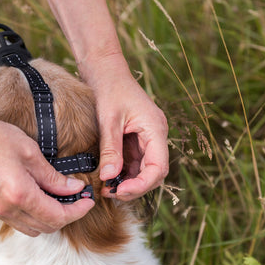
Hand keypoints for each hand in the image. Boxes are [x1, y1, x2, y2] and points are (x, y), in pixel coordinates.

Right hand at [0, 109, 94, 235]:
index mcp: (20, 195)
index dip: (78, 211)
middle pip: (47, 227)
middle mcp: (8, 209)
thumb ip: (53, 176)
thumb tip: (74, 189)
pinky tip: (41, 198)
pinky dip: (35, 216)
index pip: (58, 216)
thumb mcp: (30, 152)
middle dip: (67, 215)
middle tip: (79, 199)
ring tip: (62, 199)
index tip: (88, 200)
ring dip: (51, 218)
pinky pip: (19, 222)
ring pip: (33, 229)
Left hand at [93, 71, 168, 200]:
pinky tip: (108, 178)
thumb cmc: (109, 89)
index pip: (158, 167)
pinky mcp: (137, 140)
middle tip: (110, 193)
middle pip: (154, 173)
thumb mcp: (108, 120)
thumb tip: (109, 177)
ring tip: (106, 188)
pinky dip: (124, 174)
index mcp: (155, 129)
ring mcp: (148, 139)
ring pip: (144, 170)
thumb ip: (110, 150)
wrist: (106, 71)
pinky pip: (135, 163)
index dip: (142, 184)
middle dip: (134, 187)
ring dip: (128, 183)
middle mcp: (156, 136)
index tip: (121, 191)